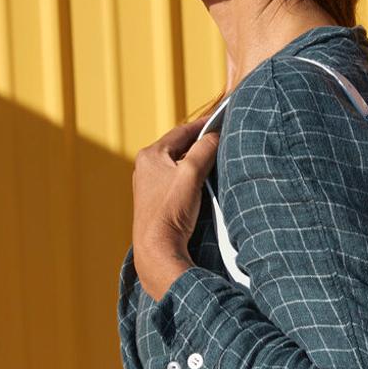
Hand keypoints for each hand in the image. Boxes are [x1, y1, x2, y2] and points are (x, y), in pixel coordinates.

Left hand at [132, 116, 219, 293]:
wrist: (158, 249)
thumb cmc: (170, 212)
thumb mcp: (191, 174)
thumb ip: (204, 149)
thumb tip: (216, 135)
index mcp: (150, 155)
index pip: (182, 131)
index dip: (204, 125)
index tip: (222, 119)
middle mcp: (145, 167)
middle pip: (179, 147)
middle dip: (201, 143)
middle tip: (222, 139)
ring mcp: (149, 185)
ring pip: (178, 165)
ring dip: (196, 162)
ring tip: (216, 159)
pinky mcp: (155, 201)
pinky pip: (176, 181)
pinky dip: (190, 177)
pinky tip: (203, 183)